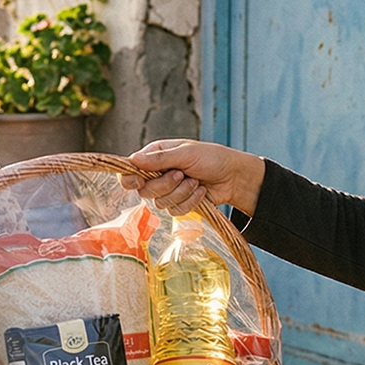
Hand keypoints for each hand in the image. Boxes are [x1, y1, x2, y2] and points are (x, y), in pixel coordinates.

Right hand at [122, 140, 265, 216]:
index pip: (130, 171)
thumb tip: (133, 160)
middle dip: (165, 185)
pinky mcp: (179, 204)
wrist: (233, 177)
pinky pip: (175, 211)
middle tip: (181, 174)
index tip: (139, 181)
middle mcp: (158, 174)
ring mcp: (168, 190)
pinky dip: (190, 201)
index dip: (130, 179)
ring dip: (181, 193)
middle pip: (144, 190)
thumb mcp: (186, 153)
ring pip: (160, 203)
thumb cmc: (212, 158)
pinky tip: (201, 191)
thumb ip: (159, 158)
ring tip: (195, 181)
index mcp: (155, 156)